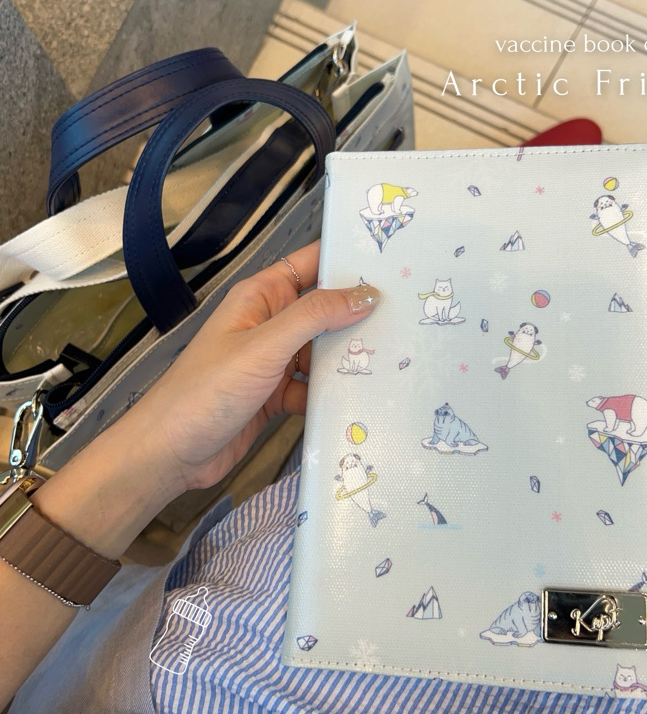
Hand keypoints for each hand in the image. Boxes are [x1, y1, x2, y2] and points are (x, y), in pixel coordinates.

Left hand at [129, 240, 378, 492]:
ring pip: (323, 351)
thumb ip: (314, 317)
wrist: (171, 453)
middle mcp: (270, 324)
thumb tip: (366, 295)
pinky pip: (314, 386)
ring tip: (395, 357)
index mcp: (261, 297)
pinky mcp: (277, 396)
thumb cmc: (206, 390)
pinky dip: (333, 392)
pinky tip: (360, 397)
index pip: (310, 264)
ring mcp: (274, 362)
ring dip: (350, 357)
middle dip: (358, 313)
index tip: (392, 261)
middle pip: (324, 310)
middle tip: (408, 315)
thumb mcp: (264, 346)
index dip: (347, 260)